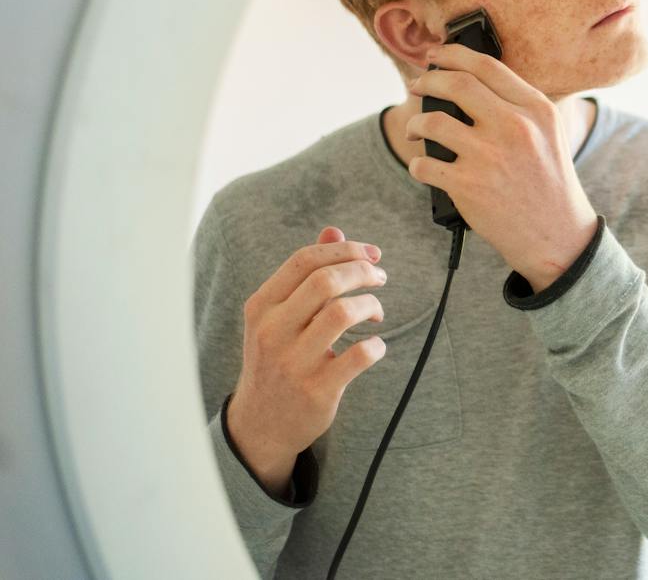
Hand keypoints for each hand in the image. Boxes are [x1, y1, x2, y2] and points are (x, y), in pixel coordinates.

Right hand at [227, 227, 387, 495]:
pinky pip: (359, 355)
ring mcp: (293, 362)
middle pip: (325, 281)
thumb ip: (305, 273)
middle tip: (380, 277)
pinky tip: (376, 346)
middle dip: (362, 271)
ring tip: (376, 310)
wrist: (260, 423)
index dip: (344, 249)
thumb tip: (334, 231)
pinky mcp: (317, 389)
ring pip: (342, 313)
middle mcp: (272, 331)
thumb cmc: (276, 357)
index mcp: (261, 306)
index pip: (303, 260)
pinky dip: (377, 345)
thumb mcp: (278, 315)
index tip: (371, 254)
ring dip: (370, 304)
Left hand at [404, 43, 596, 290]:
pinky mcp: (469, 186)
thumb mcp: (549, 133)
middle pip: (456, 84)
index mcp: (536, 109)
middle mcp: (514, 126)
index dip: (453, 54)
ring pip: (432, 121)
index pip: (487, 66)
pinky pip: (424, 164)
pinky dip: (418, 164)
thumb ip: (518, 104)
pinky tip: (424, 166)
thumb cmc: (549, 182)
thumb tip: (469, 78)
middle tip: (416, 85)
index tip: (435, 55)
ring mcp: (490, 156)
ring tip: (415, 129)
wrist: (557, 235)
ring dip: (414, 122)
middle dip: (427, 80)